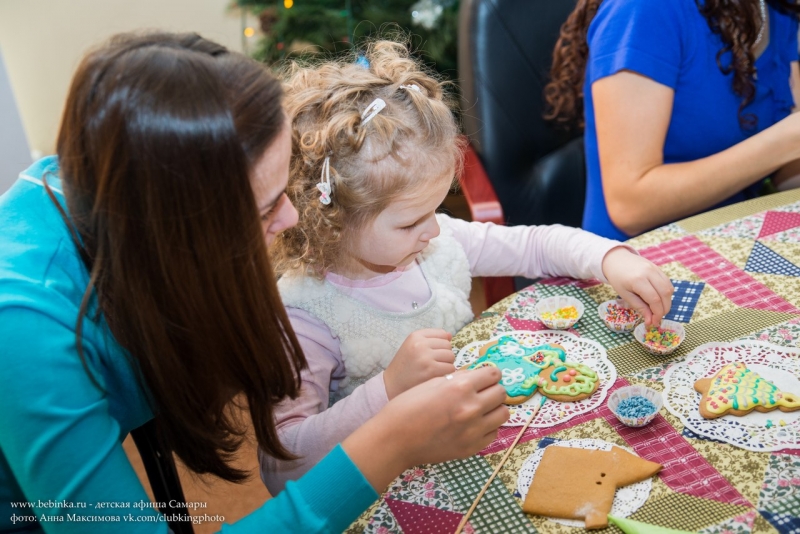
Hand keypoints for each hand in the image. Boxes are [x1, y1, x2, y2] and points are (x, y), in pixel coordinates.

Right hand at [343, 366, 507, 489]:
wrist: (395, 439)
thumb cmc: (408, 407)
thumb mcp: (432, 382)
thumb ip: (458, 379)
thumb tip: (475, 376)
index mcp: (460, 387)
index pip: (493, 374)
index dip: (489, 373)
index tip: (485, 376)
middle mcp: (471, 408)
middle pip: (501, 393)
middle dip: (493, 389)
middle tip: (483, 391)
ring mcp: (473, 430)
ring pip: (503, 414)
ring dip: (494, 408)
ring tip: (481, 408)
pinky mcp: (471, 448)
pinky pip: (493, 433)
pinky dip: (488, 427)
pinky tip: (474, 424)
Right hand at [383, 329, 455, 398]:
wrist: (393, 384)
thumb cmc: (405, 364)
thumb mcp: (412, 346)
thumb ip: (430, 339)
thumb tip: (449, 335)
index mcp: (415, 336)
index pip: (441, 333)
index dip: (442, 343)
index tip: (435, 351)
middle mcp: (420, 344)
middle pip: (447, 345)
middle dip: (445, 354)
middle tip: (435, 362)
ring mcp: (426, 357)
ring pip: (451, 356)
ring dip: (447, 364)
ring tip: (436, 369)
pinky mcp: (431, 370)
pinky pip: (450, 368)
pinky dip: (447, 373)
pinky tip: (437, 375)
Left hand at [602, 246, 673, 326]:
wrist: (616, 259)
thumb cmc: (618, 278)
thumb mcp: (624, 294)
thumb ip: (639, 307)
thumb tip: (650, 321)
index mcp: (638, 280)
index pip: (654, 300)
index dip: (657, 313)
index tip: (654, 323)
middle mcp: (649, 273)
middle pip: (665, 294)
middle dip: (664, 309)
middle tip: (657, 318)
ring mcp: (655, 269)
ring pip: (669, 288)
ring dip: (667, 302)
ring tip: (658, 309)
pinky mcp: (658, 268)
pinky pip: (667, 282)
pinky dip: (666, 293)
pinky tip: (659, 299)